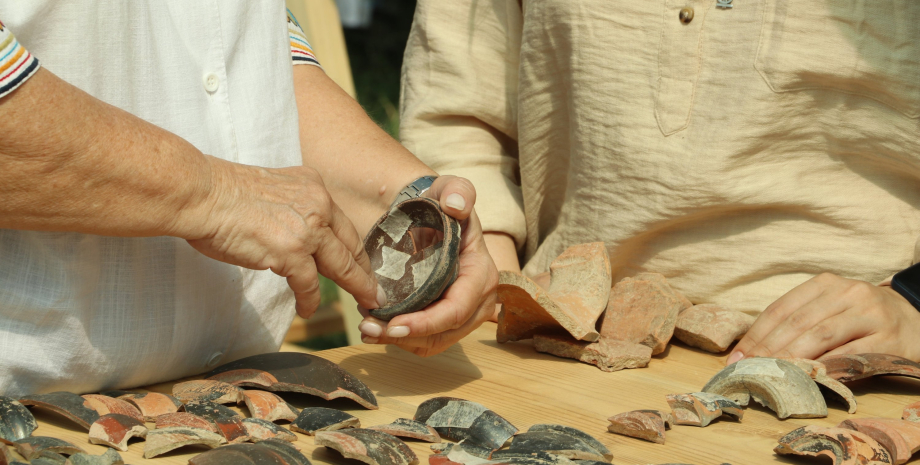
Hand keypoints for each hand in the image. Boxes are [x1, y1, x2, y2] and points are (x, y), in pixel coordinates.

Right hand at [182, 156, 381, 317]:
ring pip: (341, 265)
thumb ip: (291, 207)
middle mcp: (318, 204)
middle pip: (350, 244)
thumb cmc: (223, 193)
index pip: (342, 223)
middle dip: (364, 270)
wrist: (203, 194)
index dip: (354, 247)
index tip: (362, 262)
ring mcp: (307, 229)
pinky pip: (309, 284)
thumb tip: (294, 230)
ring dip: (355, 287)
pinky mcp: (291, 252)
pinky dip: (310, 300)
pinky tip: (307, 309)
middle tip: (375, 289)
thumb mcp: (272, 190)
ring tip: (365, 302)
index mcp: (313, 186)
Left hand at [356, 176, 499, 355]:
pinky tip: (376, 327)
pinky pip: (425, 342)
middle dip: (404, 336)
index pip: (457, 310)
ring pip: (431, 343)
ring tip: (368, 326)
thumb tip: (457, 205)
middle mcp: (479, 301)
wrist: (431, 216)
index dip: (426, 323)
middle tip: (368, 327)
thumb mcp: (448, 190)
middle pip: (442, 334)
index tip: (393, 325)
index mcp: (481, 274)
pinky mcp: (446, 322)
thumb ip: (457, 190)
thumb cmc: (440, 204)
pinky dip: (399, 340)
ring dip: (397, 342)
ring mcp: (464, 315)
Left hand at [728, 273, 919, 363]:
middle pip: (797, 323)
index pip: (781, 309)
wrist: (913, 319)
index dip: (755, 335)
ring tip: (772, 376)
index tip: (736, 358)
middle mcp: (847, 293)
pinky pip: (850, 355)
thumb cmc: (858, 317)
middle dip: (768, 350)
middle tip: (748, 372)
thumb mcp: (828, 309)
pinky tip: (808, 380)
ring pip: (821, 337)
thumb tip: (752, 352)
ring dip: (792, 359)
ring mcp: (869, 314)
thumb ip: (797, 323)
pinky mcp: (888, 338)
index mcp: (824, 284)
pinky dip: (826, 369)